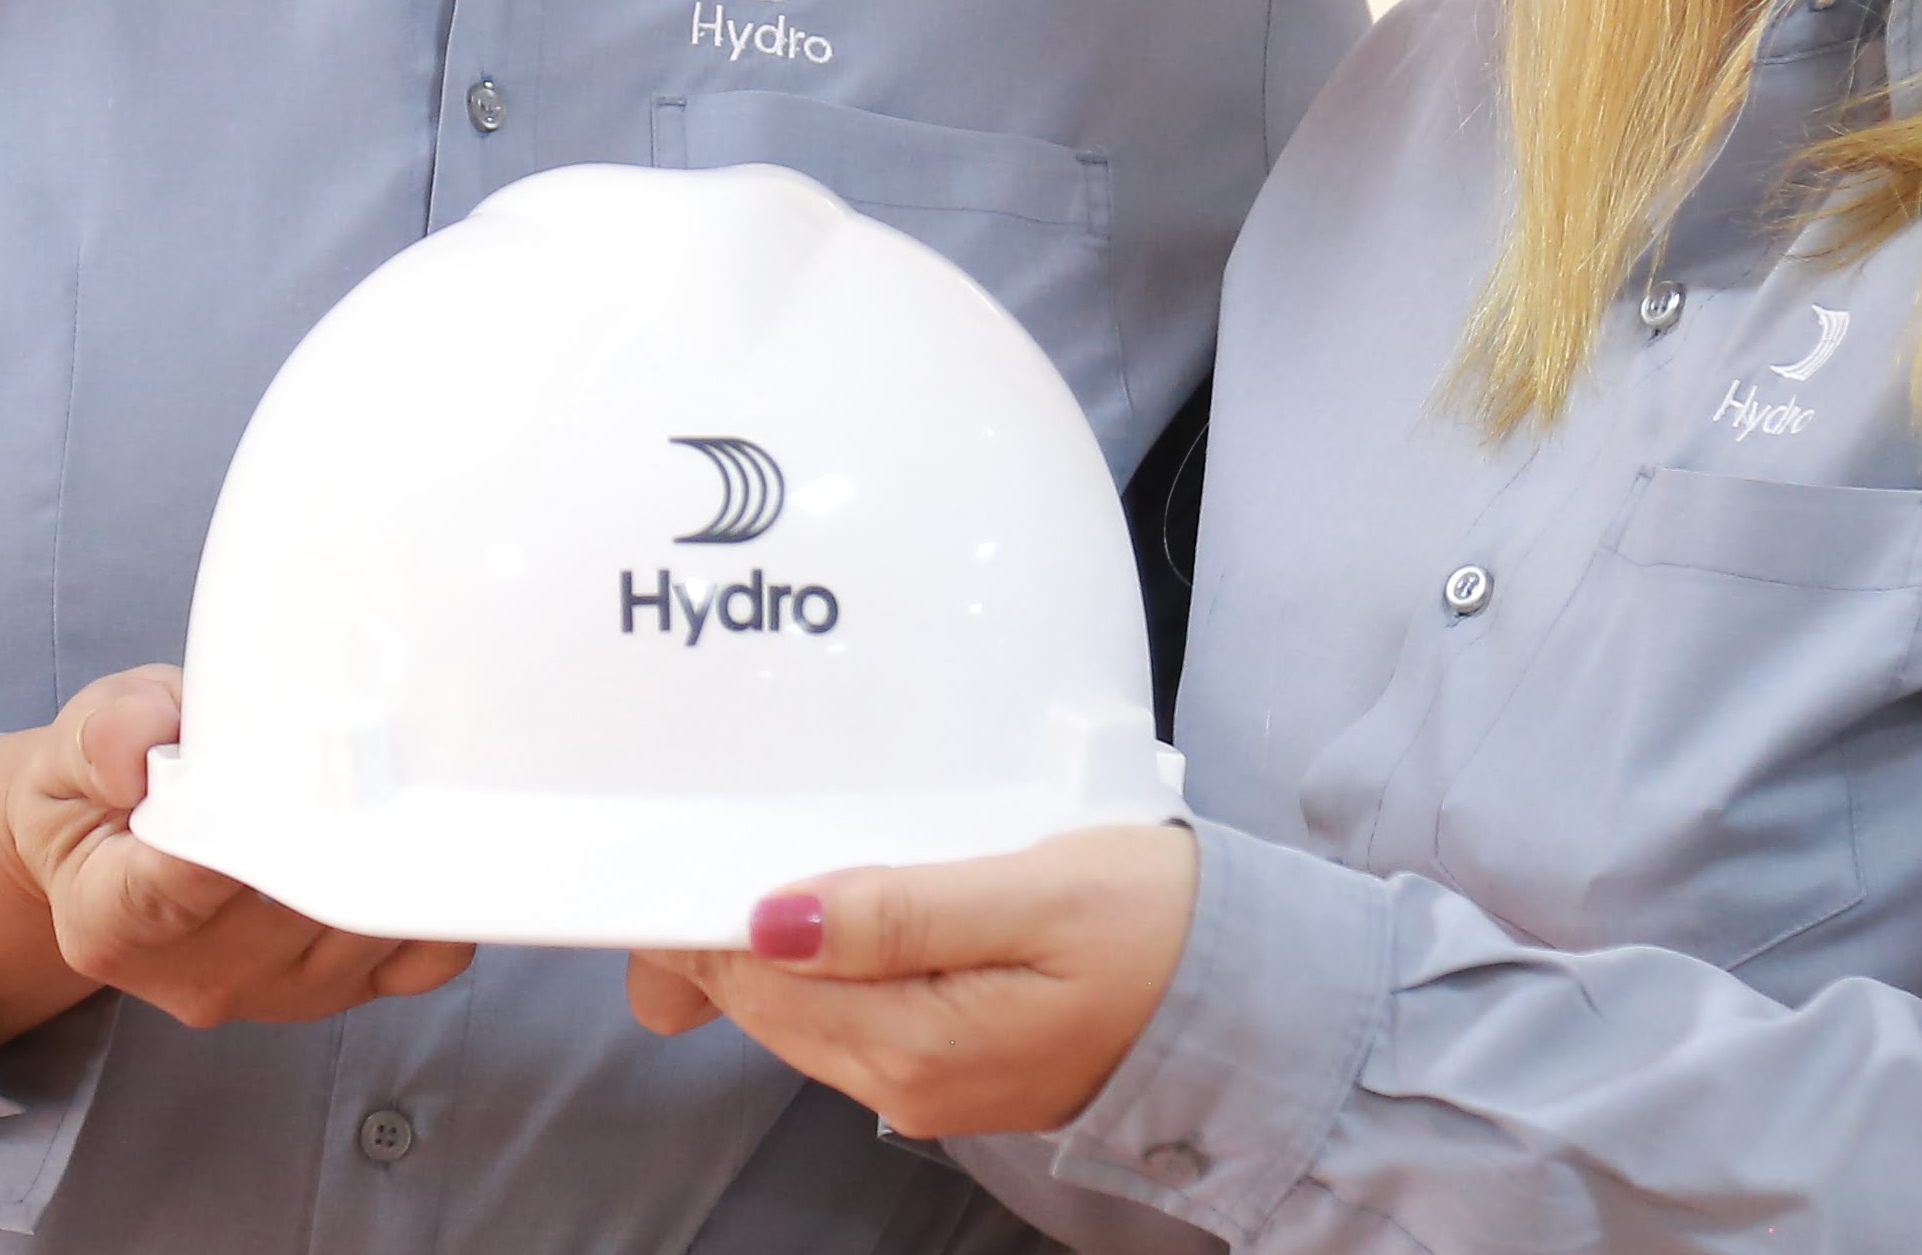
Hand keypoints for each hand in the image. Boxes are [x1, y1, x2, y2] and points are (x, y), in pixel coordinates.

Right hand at [0, 665, 468, 1058]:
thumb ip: (105, 735)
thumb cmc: (92, 796)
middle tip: (376, 752)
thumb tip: (138, 755)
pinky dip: (433, 908)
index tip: (285, 785)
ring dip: (388, 857)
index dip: (238, 842)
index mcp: (111, 920)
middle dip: (336, 830)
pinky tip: (427, 845)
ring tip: (402, 778)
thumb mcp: (72, 746)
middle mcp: (196, 975)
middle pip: (293, 908)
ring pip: (360, 932)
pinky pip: (416, 963)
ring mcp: (272, 994)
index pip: (178, 890)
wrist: (105, 862)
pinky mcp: (336, 992)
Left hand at [622, 824, 1200, 1140]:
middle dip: (715, 931)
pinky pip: (850, 1014)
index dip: (699, 914)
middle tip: (682, 837)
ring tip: (744, 857)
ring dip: (765, 944)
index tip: (667, 845)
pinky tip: (823, 907)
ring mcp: (925, 1083)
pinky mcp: (949, 1065)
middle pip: (764, 1003)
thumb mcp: (1034, 895)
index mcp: (914, 1044)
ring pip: (800, 1011)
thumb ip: (900, 911)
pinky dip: (821, 961)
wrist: (1253, 996)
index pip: (756, 979)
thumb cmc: (1160, 927)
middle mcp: (904, 1083)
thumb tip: (772, 918)